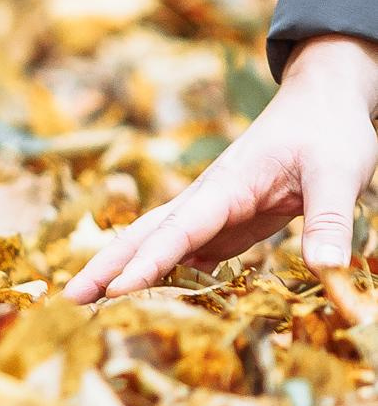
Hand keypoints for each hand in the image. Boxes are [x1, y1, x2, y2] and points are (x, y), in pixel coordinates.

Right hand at [65, 34, 377, 300]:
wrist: (322, 103)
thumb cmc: (328, 131)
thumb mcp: (338, 173)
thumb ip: (330, 221)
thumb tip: (331, 272)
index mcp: (228, 184)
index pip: (180, 228)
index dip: (149, 261)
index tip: (116, 289)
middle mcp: (209, 198)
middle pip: (147, 232)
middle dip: (107, 264)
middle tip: (68, 297)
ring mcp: (214, 211)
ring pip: (158, 242)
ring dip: (124, 270)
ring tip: (89, 302)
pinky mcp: (227, 222)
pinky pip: (186, 252)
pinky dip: (162, 275)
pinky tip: (148, 300)